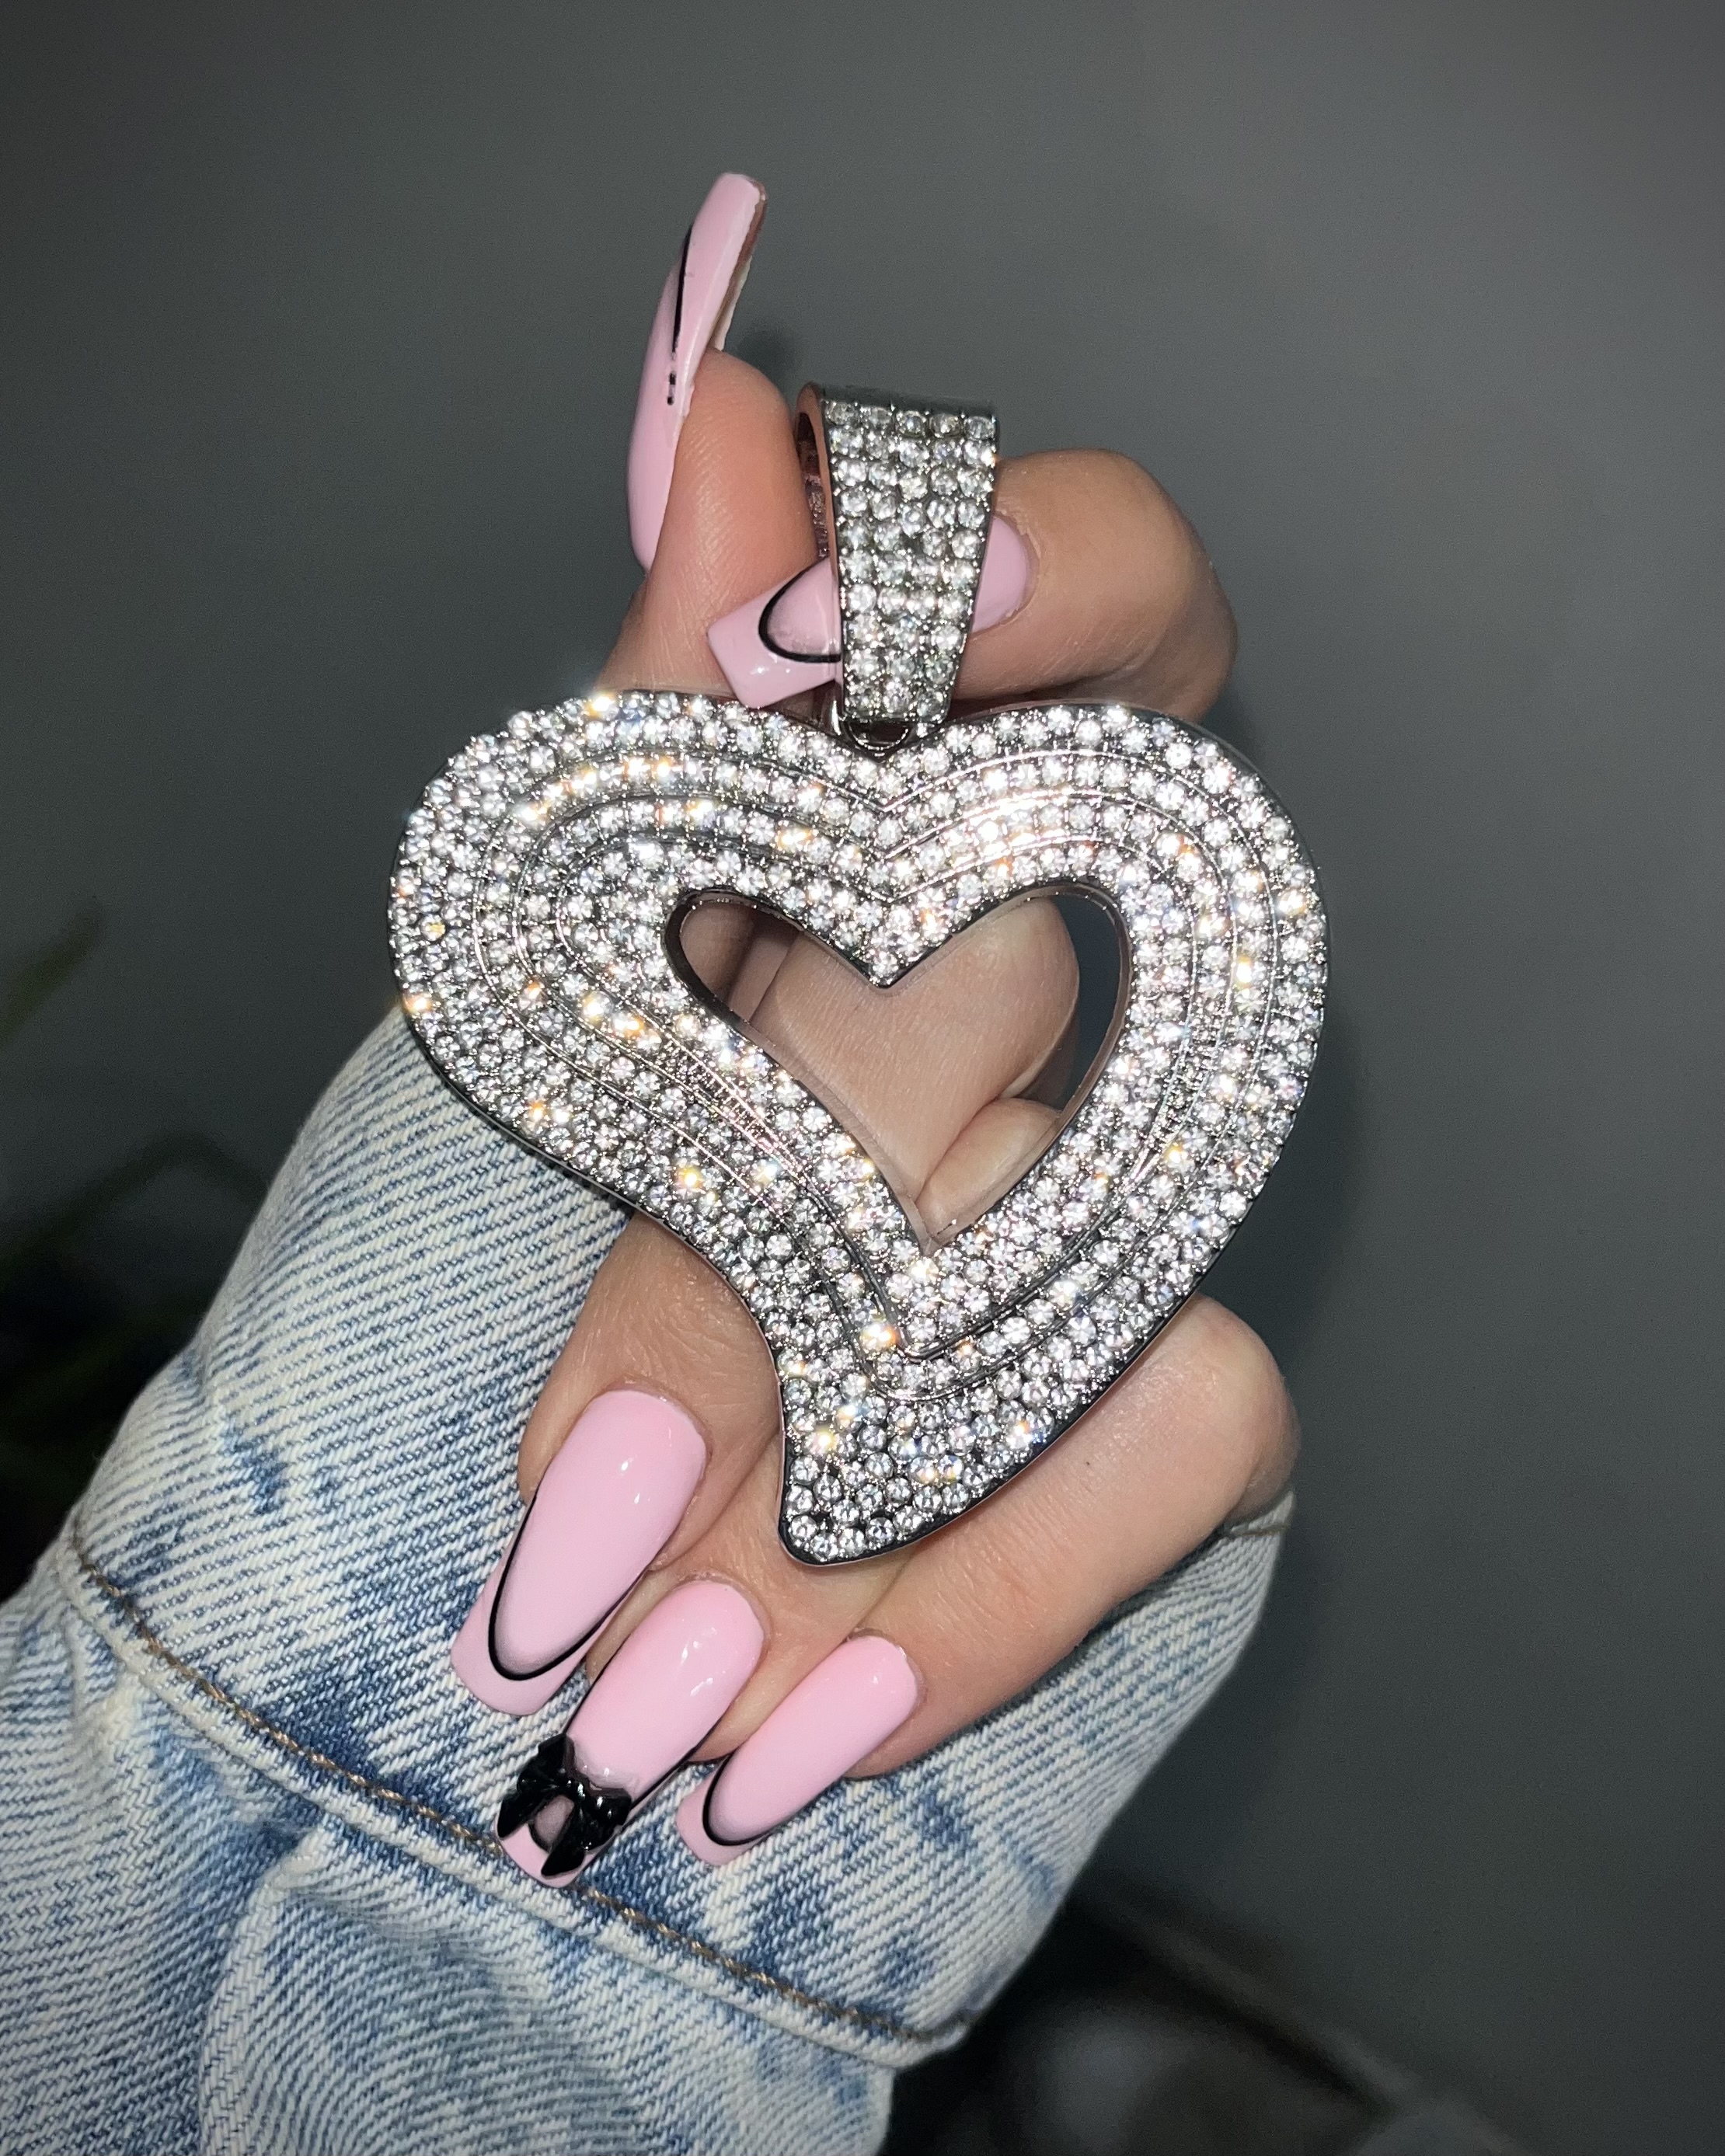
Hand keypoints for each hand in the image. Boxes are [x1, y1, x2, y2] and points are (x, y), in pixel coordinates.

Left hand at [455, 178, 1294, 1878]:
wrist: (441, 1546)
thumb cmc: (472, 1229)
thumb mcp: (526, 975)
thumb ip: (645, 719)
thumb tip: (714, 401)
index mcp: (895, 816)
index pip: (1096, 582)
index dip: (1017, 582)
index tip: (789, 666)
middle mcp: (1042, 960)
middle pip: (1011, 957)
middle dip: (764, 1218)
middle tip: (579, 1484)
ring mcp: (1125, 1170)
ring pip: (1101, 1212)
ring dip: (850, 1460)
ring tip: (634, 1666)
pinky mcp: (1182, 1371)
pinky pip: (1200, 1429)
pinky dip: (992, 1595)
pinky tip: (800, 1723)